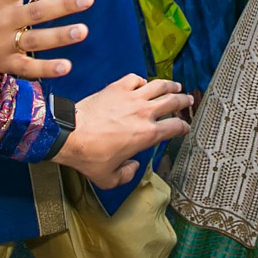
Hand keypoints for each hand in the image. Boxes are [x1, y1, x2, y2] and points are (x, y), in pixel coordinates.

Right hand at [0, 0, 92, 78]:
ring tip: (83, 31)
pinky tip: (67, 66)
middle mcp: (0, 21)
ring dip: (59, 37)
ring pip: (34, 41)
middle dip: (62, 5)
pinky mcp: (5, 64)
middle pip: (35, 13)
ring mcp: (3, 44)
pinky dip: (45, 69)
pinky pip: (27, 68)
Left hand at [57, 74, 192, 187]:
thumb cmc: (89, 156)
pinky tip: (142, 83)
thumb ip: (126, 175)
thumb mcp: (109, 178)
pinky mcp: (116, 88)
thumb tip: (133, 166)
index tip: (185, 127)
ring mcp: (131, 97)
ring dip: (169, 85)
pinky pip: (135, 79)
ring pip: (158, 85)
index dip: (183, 127)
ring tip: (175, 85)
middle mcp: (144, 113)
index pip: (175, 127)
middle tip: (188, 100)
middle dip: (183, 100)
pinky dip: (141, 80)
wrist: (69, 135)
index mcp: (147, 135)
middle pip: (172, 101)